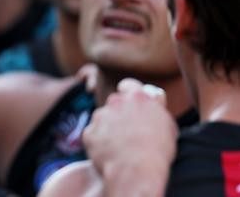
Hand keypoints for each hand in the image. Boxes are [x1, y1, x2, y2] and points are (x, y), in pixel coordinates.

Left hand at [83, 78, 176, 196]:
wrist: (135, 170)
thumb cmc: (158, 150)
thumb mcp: (167, 124)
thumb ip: (156, 108)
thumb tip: (155, 99)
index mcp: (137, 96)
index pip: (129, 85)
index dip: (129, 94)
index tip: (131, 102)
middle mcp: (115, 102)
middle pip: (114, 102)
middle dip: (119, 112)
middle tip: (128, 129)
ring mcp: (99, 116)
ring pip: (102, 118)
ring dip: (108, 127)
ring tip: (121, 146)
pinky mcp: (89, 132)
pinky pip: (94, 135)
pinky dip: (99, 142)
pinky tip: (110, 154)